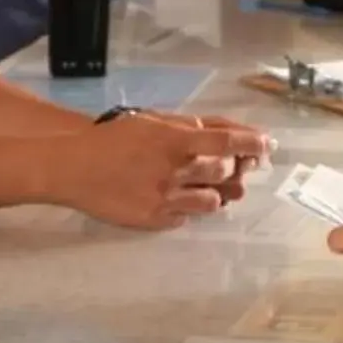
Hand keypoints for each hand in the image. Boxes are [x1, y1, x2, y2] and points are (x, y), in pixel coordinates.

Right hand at [66, 112, 274, 229]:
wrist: (74, 167)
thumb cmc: (115, 138)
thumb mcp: (152, 122)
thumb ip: (188, 127)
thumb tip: (221, 133)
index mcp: (174, 142)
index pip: (225, 143)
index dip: (251, 144)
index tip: (267, 145)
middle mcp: (173, 172)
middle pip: (223, 173)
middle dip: (234, 168)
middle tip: (237, 166)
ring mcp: (165, 200)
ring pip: (212, 202)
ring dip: (216, 193)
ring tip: (203, 185)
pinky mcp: (154, 221)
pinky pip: (187, 218)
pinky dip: (188, 208)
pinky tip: (174, 198)